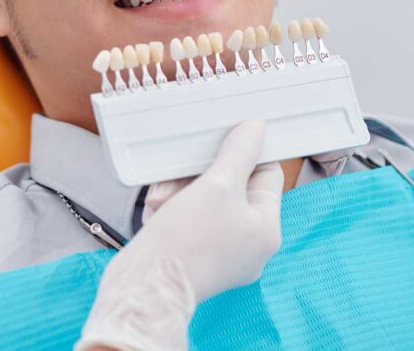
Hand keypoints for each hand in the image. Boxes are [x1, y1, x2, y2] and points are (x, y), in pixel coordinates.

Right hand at [76, 118, 282, 350]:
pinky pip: (186, 220)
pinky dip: (170, 210)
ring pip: (203, 202)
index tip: (221, 138)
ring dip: (178, 192)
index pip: (266, 174)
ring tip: (160, 200)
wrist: (146, 285)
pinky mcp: (194, 259)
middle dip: (198, 176)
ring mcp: (221, 254)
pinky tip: (157, 212)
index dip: (244, 153)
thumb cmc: (187, 239)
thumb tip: (257, 127)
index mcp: (266, 229)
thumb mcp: (217, 184)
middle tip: (177, 176)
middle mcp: (248, 245)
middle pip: (230, 187)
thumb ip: (239, 153)